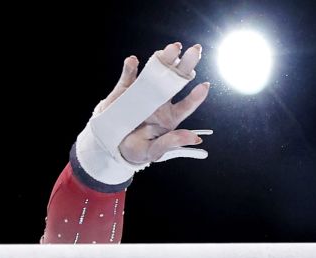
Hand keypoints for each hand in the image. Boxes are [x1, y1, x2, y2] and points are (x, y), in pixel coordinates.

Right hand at [99, 42, 210, 164]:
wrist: (111, 144)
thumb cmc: (136, 149)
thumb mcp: (153, 151)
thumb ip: (171, 143)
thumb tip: (195, 139)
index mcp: (170, 116)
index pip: (187, 104)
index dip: (196, 96)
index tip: (204, 86)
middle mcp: (161, 100)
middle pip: (176, 80)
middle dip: (186, 64)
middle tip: (196, 51)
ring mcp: (143, 92)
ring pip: (156, 72)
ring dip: (165, 58)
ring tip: (173, 48)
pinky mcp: (125, 89)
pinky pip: (128, 76)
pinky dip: (130, 68)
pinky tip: (133, 61)